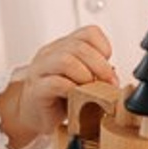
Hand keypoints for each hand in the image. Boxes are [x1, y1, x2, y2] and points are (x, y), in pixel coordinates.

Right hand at [0, 26, 115, 148]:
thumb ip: (96, 74)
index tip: (109, 67)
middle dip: (99, 65)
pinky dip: (71, 89)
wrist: (34, 115)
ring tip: (91, 90)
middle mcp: (51, 53)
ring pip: (65, 60)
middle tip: (108, 83)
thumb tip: (113, 77)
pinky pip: (54, 83)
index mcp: (64, 46)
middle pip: (79, 46)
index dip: (104, 47)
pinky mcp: (36, 89)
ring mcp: (40, 69)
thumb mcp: (82, 80)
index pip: (88, 33)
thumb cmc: (59, 97)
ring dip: (85, 76)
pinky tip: (76, 98)